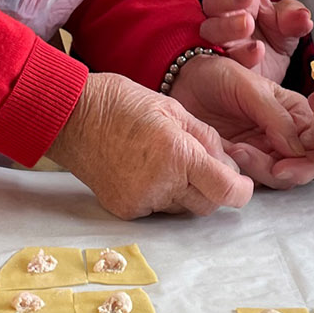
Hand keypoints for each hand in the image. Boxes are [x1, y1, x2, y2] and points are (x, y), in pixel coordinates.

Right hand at [47, 71, 253, 218]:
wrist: (71, 115)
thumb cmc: (121, 102)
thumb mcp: (173, 108)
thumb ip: (206, 139)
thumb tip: (229, 165)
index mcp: (178, 154)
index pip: (227, 191)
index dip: (241, 191)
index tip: (242, 184)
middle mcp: (161, 184)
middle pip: (207, 205)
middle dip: (213, 189)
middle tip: (201, 164)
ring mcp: (140, 200)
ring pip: (182, 208)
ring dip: (186, 191)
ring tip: (167, 161)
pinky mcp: (124, 209)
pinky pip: (157, 210)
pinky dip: (161, 195)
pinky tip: (146, 170)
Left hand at [169, 53, 313, 188]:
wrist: (181, 83)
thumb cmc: (215, 75)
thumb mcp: (248, 87)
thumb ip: (276, 117)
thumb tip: (297, 150)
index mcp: (295, 112)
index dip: (307, 163)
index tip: (282, 167)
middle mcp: (285, 134)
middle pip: (301, 168)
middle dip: (279, 170)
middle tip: (247, 156)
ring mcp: (265, 150)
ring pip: (278, 179)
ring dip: (256, 170)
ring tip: (232, 149)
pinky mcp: (243, 163)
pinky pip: (253, 180)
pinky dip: (240, 174)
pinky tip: (225, 154)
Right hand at [198, 0, 313, 84]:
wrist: (264, 82)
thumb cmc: (270, 43)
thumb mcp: (288, 28)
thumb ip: (294, 18)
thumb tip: (303, 17)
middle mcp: (224, 15)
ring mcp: (217, 41)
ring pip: (210, 28)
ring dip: (228, 25)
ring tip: (247, 24)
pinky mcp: (218, 66)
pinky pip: (220, 59)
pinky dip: (241, 55)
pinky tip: (256, 52)